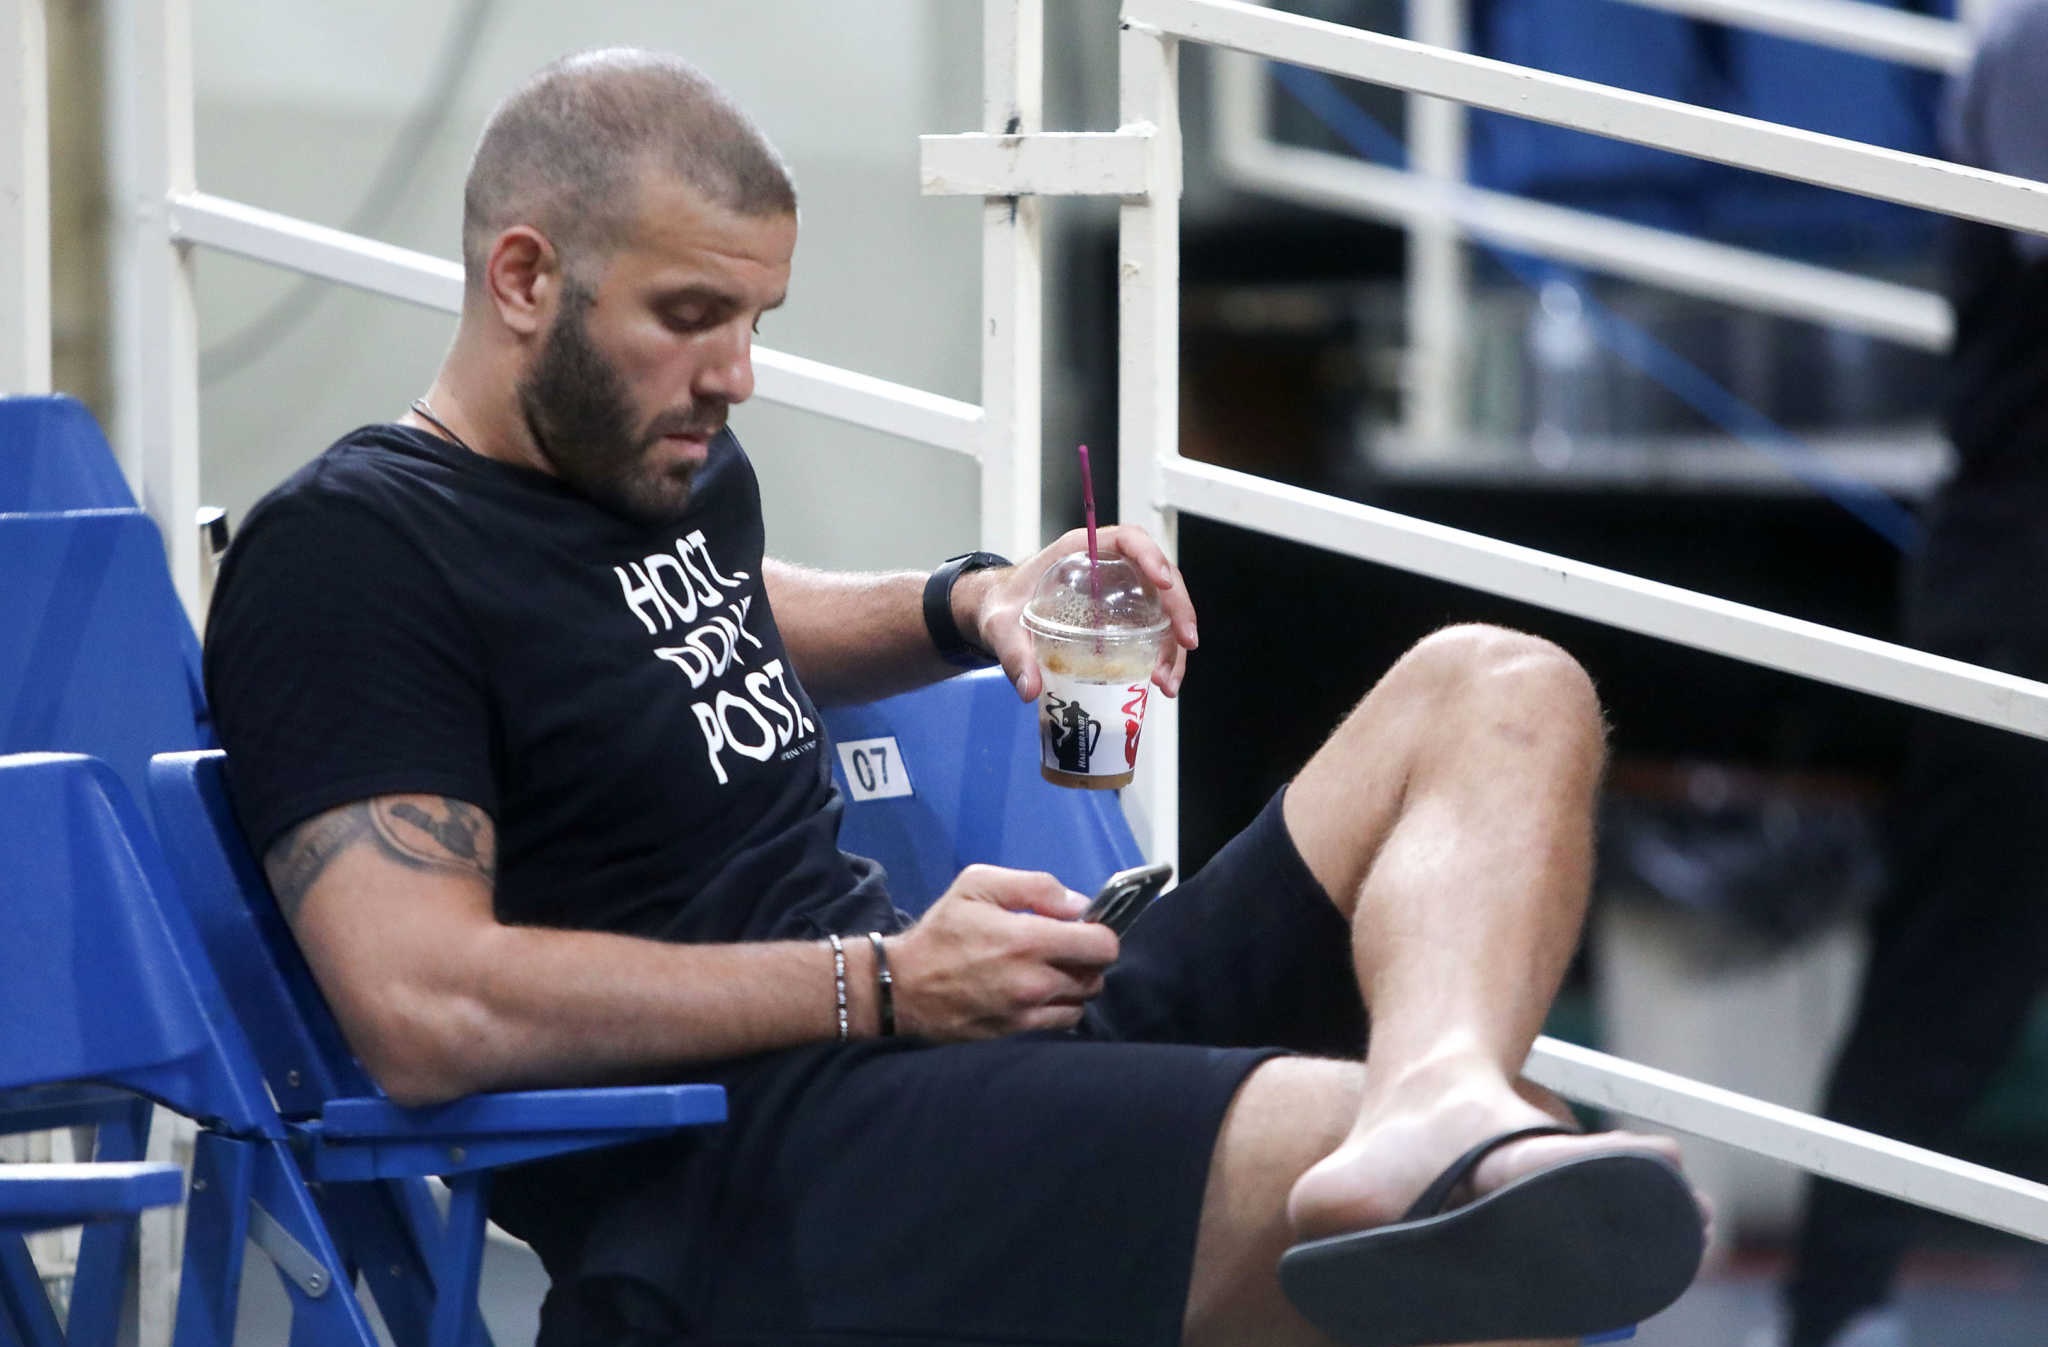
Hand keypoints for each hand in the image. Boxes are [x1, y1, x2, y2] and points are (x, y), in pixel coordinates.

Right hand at [888, 865, 1120, 1038]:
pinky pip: (1061, 1023)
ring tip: (1047, 972)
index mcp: (1029, 940)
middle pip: (1096, 975)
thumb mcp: (977, 885)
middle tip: (1061, 949)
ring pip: (1082, 1001)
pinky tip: (1038, 995)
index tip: (1081, 928)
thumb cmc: (941, 932)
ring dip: (1074, 986)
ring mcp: (1027, 1014)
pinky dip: (1058, 1008)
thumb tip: (1078, 904)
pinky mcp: (1017, 1035)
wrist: (900, 987)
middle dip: (1085, 959)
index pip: (1102, 945)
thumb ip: (1035, 886)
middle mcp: (1036, 982)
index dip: (1099, 933)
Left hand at [970, 525, 1198, 702]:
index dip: (1151, 555)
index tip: (1164, 582)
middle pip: (1160, 578)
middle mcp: (1109, 568)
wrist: (999, 614)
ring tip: (1167, 681)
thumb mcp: (1000, 626)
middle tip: (1186, 644)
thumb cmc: (1002, 606)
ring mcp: (1120, 594)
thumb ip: (1013, 653)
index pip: (1128, 540)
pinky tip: (1160, 682)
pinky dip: (1162, 655)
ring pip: (1162, 609)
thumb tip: (1030, 688)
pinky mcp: (1122, 619)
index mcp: (1081, 552)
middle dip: (1179, 610)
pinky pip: (1152, 630)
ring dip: (1175, 643)